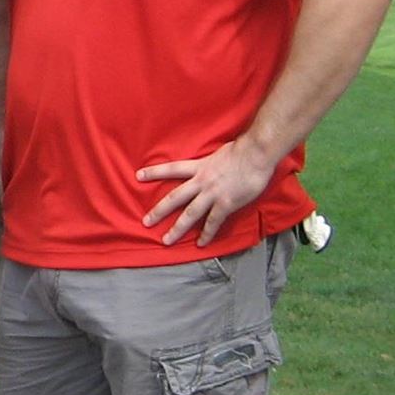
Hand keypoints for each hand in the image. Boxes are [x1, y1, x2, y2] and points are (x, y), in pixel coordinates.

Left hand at [137, 138, 275, 245]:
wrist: (256, 154)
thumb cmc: (242, 150)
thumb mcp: (218, 153)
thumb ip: (210, 163)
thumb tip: (209, 167)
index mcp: (199, 167)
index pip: (172, 168)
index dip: (154, 172)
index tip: (138, 176)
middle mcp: (201, 181)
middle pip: (175, 197)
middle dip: (159, 211)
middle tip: (146, 222)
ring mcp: (213, 194)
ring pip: (190, 214)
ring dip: (177, 228)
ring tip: (166, 240)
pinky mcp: (226, 204)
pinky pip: (213, 222)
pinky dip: (206, 234)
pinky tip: (201, 244)